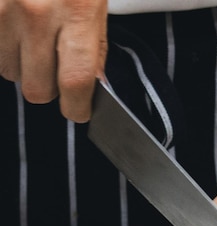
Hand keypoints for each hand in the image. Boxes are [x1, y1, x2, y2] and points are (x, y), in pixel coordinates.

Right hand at [0, 0, 107, 121]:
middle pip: (37, 87)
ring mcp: (6, 10)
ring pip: (9, 72)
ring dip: (23, 68)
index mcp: (77, 13)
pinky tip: (18, 32)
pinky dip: (5, 50)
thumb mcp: (96, 5)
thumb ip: (94, 48)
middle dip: (49, 89)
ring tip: (35, 43)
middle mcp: (37, 14)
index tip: (78, 111)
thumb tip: (91, 88)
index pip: (75, 81)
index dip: (76, 106)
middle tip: (57, 71)